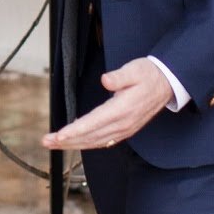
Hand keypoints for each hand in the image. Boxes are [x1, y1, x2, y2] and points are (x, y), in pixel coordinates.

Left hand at [42, 56, 172, 152]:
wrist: (167, 84)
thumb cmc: (149, 75)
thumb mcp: (135, 69)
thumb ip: (119, 76)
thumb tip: (106, 80)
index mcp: (122, 109)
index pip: (93, 123)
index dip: (74, 130)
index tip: (59, 136)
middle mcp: (123, 124)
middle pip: (90, 136)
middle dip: (66, 141)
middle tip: (46, 141)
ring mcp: (124, 129)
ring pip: (95, 141)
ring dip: (73, 144)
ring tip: (54, 144)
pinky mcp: (125, 130)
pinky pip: (103, 141)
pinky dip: (87, 143)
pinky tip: (76, 142)